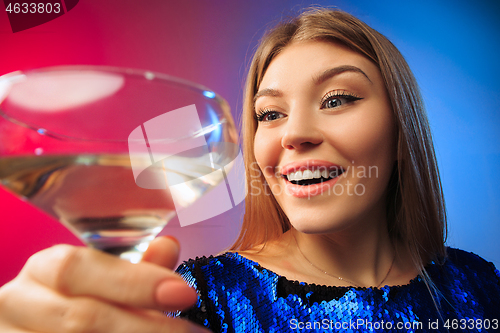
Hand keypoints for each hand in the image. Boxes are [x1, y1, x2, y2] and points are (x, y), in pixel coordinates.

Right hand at [0, 237, 211, 331]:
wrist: (36, 325)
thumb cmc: (74, 299)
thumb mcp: (100, 280)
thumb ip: (134, 270)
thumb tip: (170, 247)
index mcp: (43, 269)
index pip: (79, 268)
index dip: (135, 282)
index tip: (185, 294)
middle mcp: (20, 302)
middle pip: (81, 318)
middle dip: (146, 327)